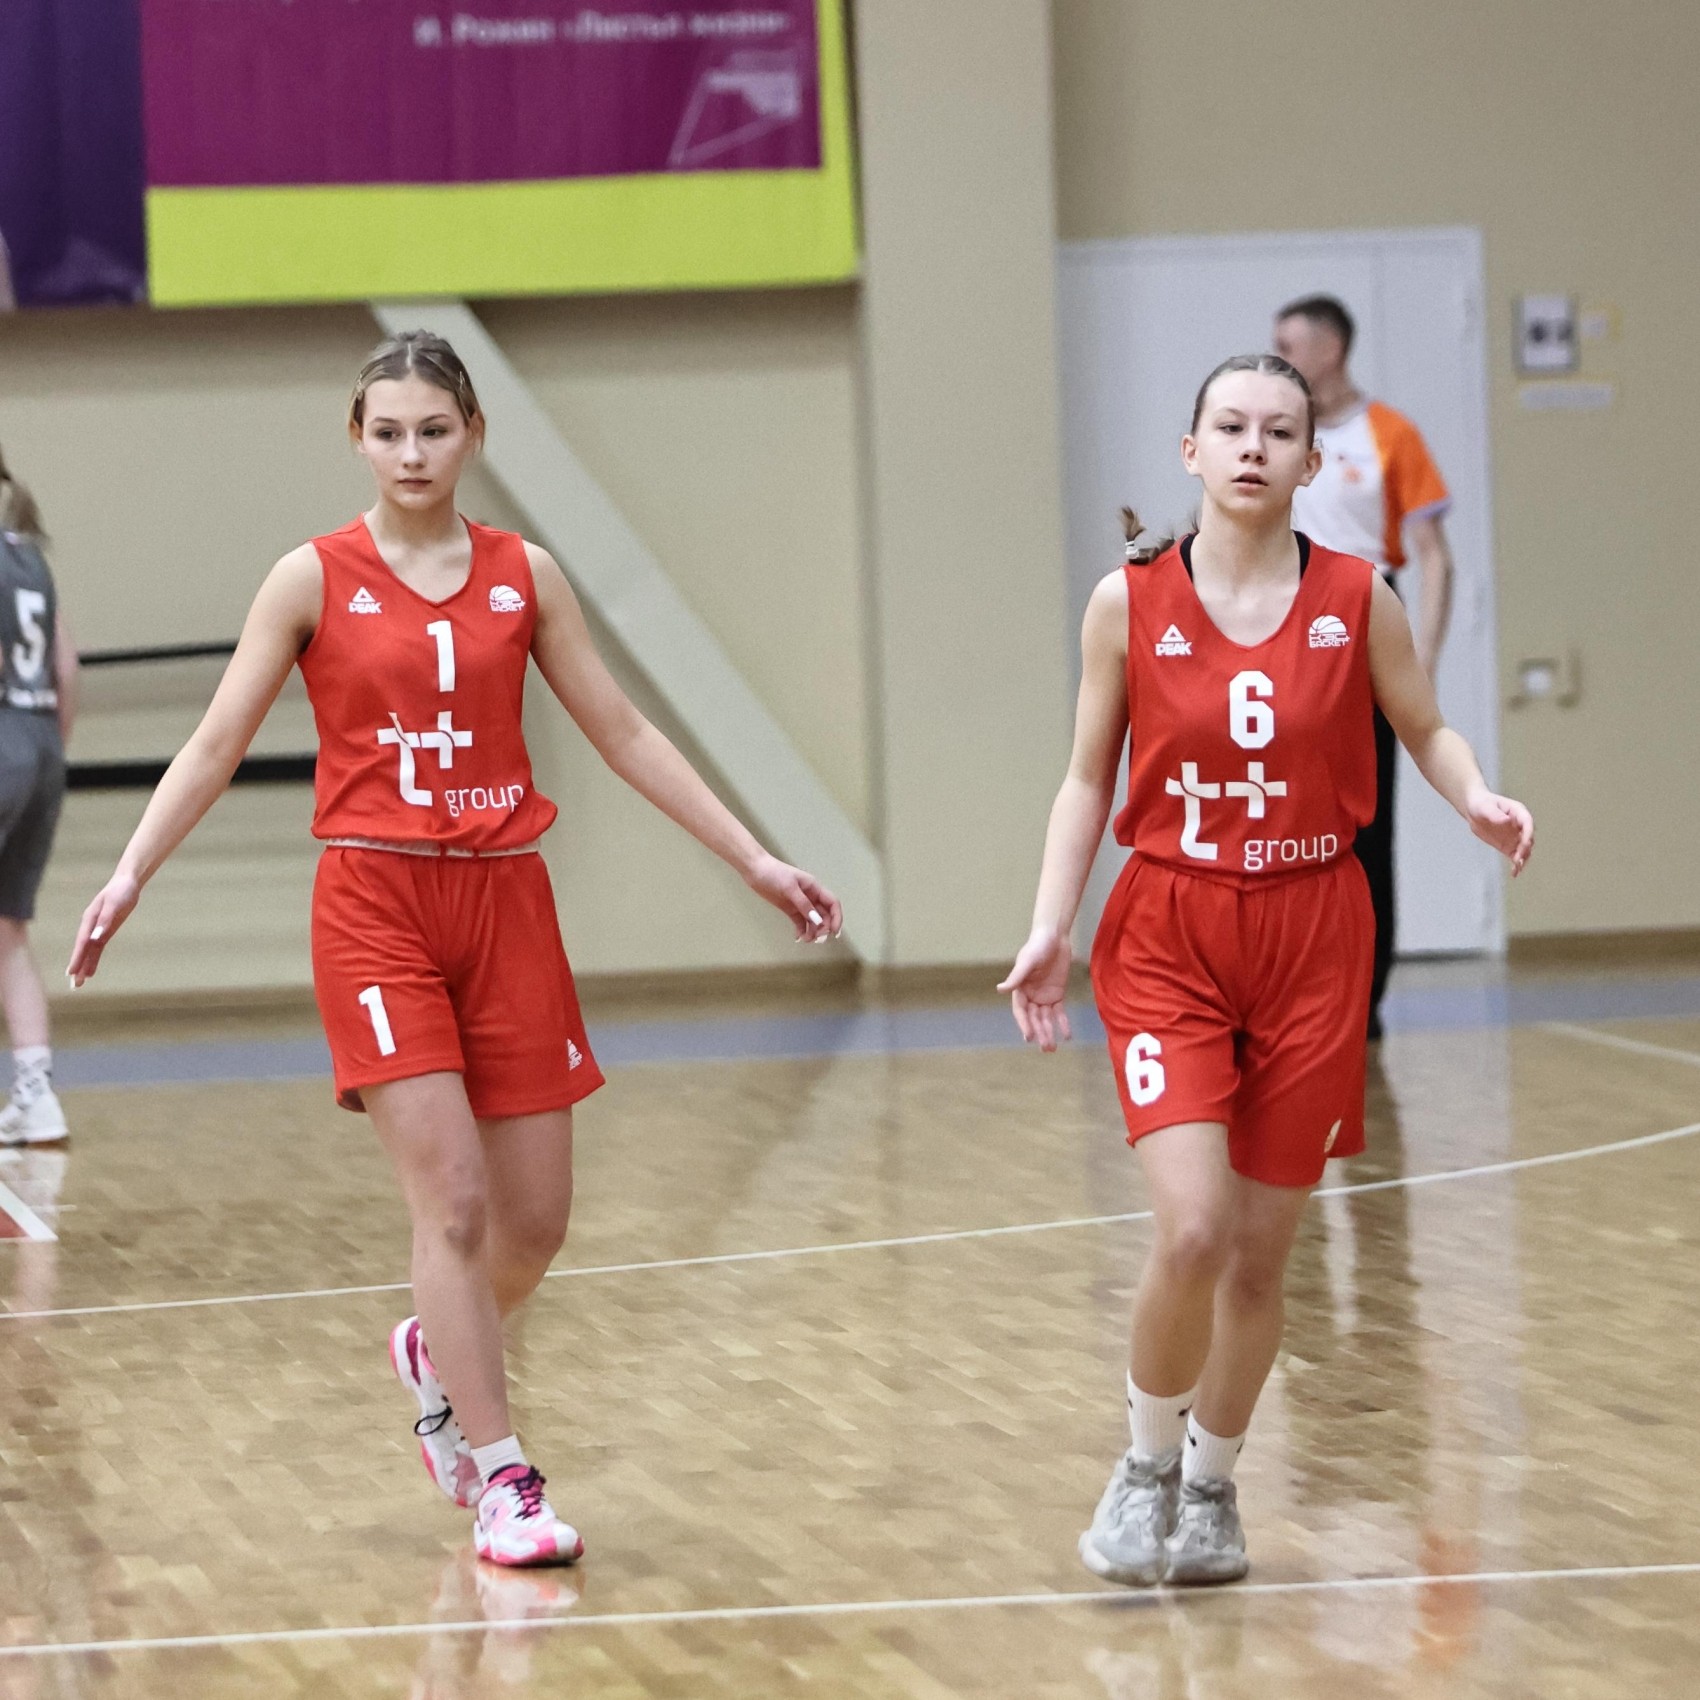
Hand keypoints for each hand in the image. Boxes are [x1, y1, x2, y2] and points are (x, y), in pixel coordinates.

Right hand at [66, 870, 140, 986]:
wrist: (127, 882)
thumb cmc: (121, 891)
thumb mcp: (115, 904)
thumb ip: (105, 921)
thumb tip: (95, 938)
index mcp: (90, 919)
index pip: (83, 942)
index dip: (78, 957)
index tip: (72, 972)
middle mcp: (91, 926)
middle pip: (83, 949)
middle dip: (78, 967)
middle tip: (75, 985)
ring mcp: (97, 929)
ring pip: (90, 951)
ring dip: (84, 966)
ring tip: (79, 982)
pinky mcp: (106, 930)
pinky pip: (98, 947)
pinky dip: (93, 958)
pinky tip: (89, 970)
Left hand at [744, 853, 841, 942]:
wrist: (755, 870)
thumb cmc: (773, 874)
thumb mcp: (789, 888)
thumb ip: (804, 904)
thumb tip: (817, 920)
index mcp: (814, 888)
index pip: (832, 903)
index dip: (837, 918)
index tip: (834, 932)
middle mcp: (810, 896)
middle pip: (824, 915)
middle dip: (824, 928)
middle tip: (817, 939)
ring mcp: (800, 903)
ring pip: (813, 921)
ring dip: (813, 932)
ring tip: (807, 940)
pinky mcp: (790, 909)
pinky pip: (800, 922)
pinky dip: (802, 931)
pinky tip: (799, 938)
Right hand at [997, 926, 1073, 1050]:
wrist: (1055, 937)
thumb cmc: (1038, 946)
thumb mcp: (1027, 961)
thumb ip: (1016, 977)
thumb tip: (999, 989)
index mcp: (1020, 989)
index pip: (1020, 1011)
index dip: (1024, 1024)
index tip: (1029, 1036)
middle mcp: (1030, 995)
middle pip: (1033, 1018)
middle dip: (1039, 1033)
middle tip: (1045, 1047)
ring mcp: (1043, 996)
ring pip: (1045, 1018)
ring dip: (1049, 1032)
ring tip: (1053, 1048)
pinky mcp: (1057, 994)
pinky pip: (1059, 1012)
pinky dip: (1062, 1023)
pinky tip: (1067, 1035)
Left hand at [1465, 787, 1533, 875]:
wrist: (1474, 810)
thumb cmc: (1481, 804)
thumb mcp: (1485, 807)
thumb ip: (1495, 814)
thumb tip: (1506, 821)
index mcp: (1518, 813)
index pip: (1528, 823)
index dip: (1528, 834)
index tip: (1525, 843)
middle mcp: (1520, 826)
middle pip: (1528, 839)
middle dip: (1525, 849)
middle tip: (1517, 858)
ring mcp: (1515, 837)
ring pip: (1524, 850)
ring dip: (1523, 859)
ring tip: (1518, 868)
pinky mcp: (1508, 846)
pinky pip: (1515, 857)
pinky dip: (1516, 865)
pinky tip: (1514, 873)